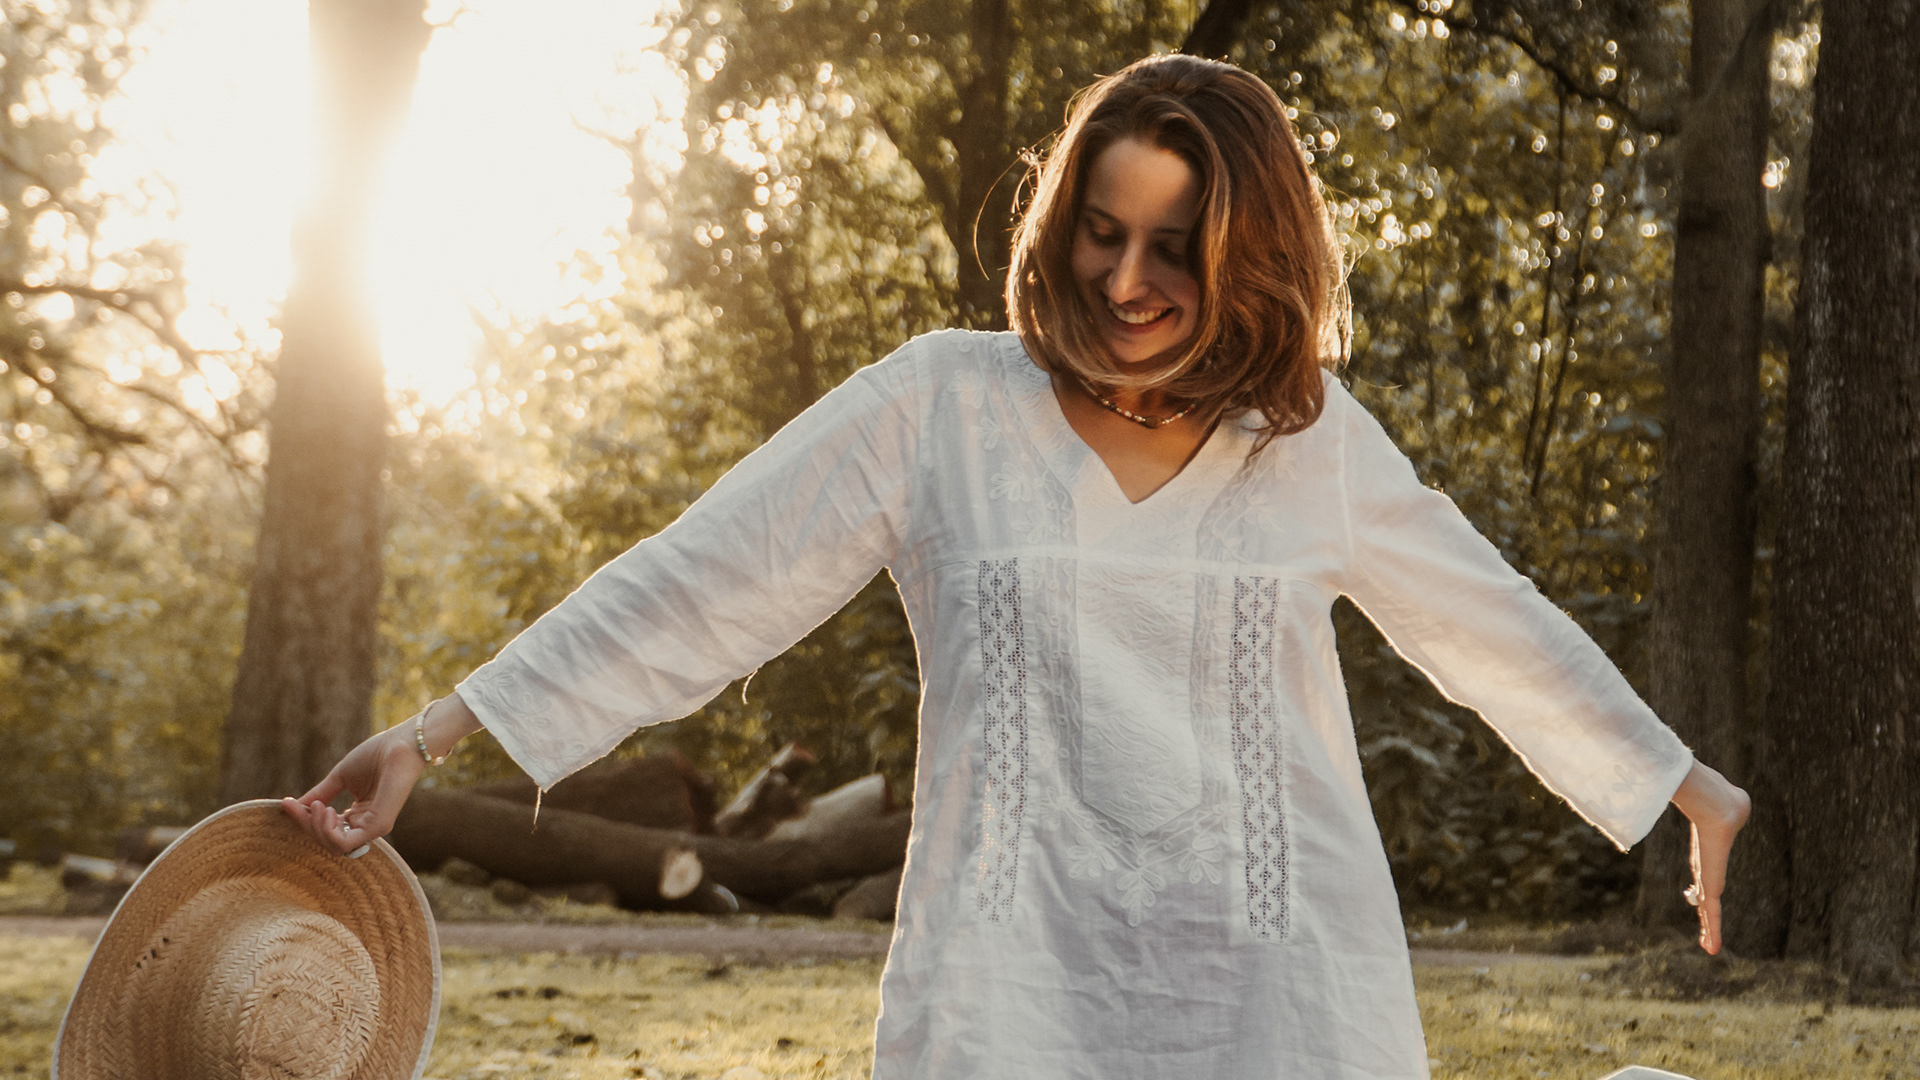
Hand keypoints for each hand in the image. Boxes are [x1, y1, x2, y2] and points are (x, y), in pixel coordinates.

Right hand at [281, 693, 480, 855]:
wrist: (400, 744)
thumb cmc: (375, 756)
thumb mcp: (339, 778)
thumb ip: (319, 795)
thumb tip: (292, 806)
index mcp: (358, 816)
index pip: (326, 831)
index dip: (304, 820)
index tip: (286, 804)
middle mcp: (366, 825)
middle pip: (326, 841)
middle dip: (307, 825)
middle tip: (298, 806)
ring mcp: (374, 828)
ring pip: (334, 846)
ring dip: (316, 828)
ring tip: (319, 806)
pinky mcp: (379, 826)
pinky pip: (345, 843)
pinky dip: (328, 831)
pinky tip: (327, 809)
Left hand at [1669, 760, 1750, 954]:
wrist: (1717, 806)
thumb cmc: (1724, 801)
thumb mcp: (1732, 805)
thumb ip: (1732, 805)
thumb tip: (1735, 799)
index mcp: (1710, 854)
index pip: (1706, 876)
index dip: (1705, 889)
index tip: (1699, 898)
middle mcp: (1706, 868)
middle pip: (1706, 897)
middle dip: (1707, 916)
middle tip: (1705, 935)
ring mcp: (1707, 878)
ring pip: (1708, 909)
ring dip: (1711, 929)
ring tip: (1710, 947)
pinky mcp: (1710, 885)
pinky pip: (1712, 911)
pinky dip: (1714, 930)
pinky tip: (1712, 948)